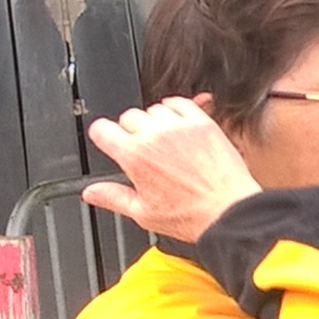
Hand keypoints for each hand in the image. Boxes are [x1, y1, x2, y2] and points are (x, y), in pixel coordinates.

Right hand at [83, 98, 260, 239]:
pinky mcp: (202, 122)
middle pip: (127, 117)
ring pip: (153, 109)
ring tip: (163, 143)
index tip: (108, 141)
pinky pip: (180, 102)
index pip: (102, 129)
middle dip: (130, 131)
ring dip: (153, 121)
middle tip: (142, 151)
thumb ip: (112, 197)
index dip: (102, 136)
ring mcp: (179, 126)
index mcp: (134, 156)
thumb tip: (90, 193)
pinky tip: (177, 126)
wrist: (228, 211)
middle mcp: (154, 135)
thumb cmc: (191, 215)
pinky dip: (174, 109)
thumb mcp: (143, 213)